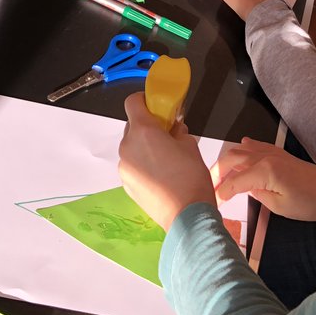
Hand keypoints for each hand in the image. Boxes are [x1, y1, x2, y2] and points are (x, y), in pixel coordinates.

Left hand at [119, 92, 216, 229]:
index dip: (144, 99)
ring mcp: (124, 167)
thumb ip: (178, 132)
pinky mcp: (126, 184)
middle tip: (167, 133)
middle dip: (147, 125)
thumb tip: (174, 131)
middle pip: (132, 125)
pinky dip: (142, 164)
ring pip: (132, 146)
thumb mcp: (190, 146)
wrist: (186, 215)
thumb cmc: (191, 177)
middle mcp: (128, 146)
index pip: (132, 102)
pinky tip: (161, 175)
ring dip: (144, 146)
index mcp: (143, 131)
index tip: (157, 105)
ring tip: (165, 158)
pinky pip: (132, 165)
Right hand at [213, 138, 315, 220]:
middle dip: (217, 172)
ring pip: (241, 150)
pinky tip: (240, 152)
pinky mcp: (279, 154)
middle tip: (211, 187)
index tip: (215, 202)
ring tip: (220, 176)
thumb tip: (246, 189)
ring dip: (227, 161)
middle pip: (231, 158)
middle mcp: (265, 157)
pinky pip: (255, 146)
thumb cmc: (312, 202)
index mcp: (264, 171)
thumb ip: (258, 196)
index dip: (221, 192)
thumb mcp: (280, 207)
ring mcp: (272, 153)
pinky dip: (243, 150)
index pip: (233, 180)